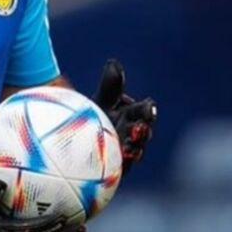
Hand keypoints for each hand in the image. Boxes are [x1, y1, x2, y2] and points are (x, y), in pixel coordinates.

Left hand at [92, 58, 156, 173]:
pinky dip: (119, 166)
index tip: (149, 109)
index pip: (145, 111)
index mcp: (133, 115)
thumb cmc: (94, 116)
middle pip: (143, 133)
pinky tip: (113, 165)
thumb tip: (113, 63)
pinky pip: (120, 168)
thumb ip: (110, 86)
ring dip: (134, 150)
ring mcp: (126, 152)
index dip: (149, 110)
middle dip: (144, 131)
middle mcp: (133, 133)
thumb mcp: (102, 101)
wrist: (82, 140)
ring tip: (129, 148)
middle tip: (141, 128)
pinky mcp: (117, 168)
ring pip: (135, 152)